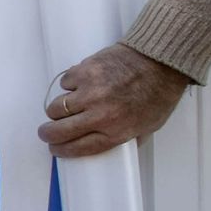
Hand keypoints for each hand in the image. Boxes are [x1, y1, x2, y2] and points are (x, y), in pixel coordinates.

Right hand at [38, 43, 190, 157]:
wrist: (162, 59)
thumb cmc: (159, 92)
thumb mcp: (148, 126)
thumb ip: (125, 138)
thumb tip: (105, 144)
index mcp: (116, 131)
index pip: (77, 148)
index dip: (61, 150)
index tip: (54, 148)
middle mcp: (100, 114)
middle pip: (58, 131)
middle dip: (48, 134)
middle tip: (47, 132)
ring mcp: (90, 92)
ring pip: (56, 108)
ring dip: (58, 109)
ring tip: (69, 105)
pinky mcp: (84, 71)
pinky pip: (65, 83)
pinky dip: (71, 84)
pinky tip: (83, 83)